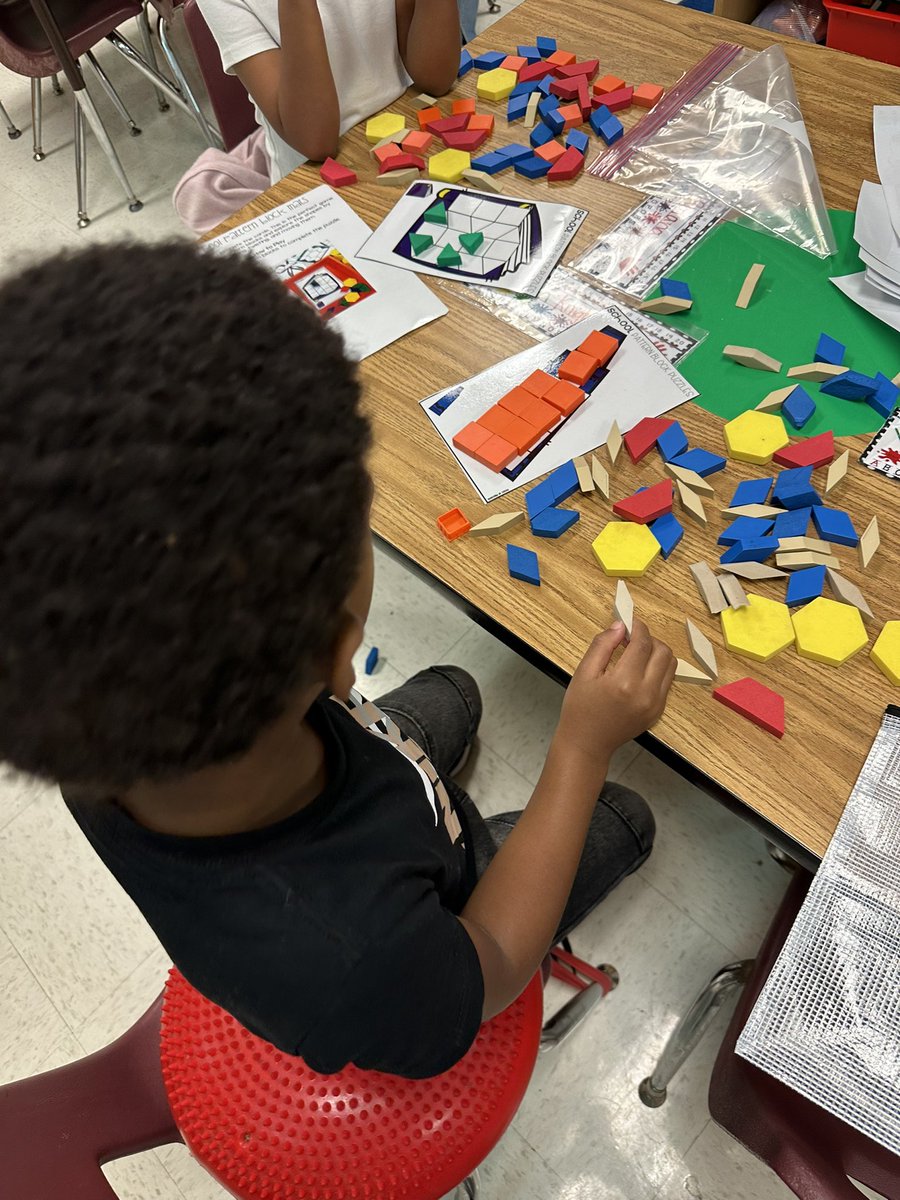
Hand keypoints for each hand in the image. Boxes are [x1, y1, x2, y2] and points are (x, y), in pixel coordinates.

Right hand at [556, 618, 675, 771]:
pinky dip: (657, 669)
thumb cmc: (580, 708)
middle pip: (663, 652)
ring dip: (656, 653)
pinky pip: (667, 681)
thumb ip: (602, 645)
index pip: (642, 644)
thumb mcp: (584, 673)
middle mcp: (646, 693)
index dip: (638, 628)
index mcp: (625, 682)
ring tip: (636, 653)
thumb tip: (620, 626)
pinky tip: (639, 670)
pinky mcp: (658, 711)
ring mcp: (656, 704)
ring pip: (670, 666)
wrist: (587, 743)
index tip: (630, 622)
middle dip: (649, 639)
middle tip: (631, 639)